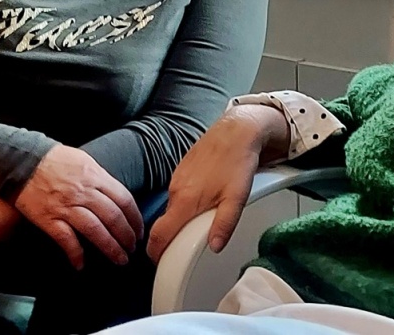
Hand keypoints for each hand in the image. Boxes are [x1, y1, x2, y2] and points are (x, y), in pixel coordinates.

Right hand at [13, 144, 143, 269]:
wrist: (23, 162)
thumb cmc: (54, 160)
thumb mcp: (84, 161)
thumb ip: (100, 178)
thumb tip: (116, 195)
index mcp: (95, 177)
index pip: (124, 200)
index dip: (135, 218)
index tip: (139, 230)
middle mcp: (84, 193)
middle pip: (113, 218)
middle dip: (127, 236)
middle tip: (132, 249)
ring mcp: (66, 207)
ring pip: (96, 231)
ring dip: (111, 248)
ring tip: (119, 258)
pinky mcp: (48, 219)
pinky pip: (66, 240)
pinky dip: (75, 254)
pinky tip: (81, 264)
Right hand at [146, 104, 282, 262]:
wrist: (236, 131)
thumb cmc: (237, 161)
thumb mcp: (237, 198)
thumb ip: (224, 225)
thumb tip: (215, 247)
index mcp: (185, 201)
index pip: (159, 234)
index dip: (156, 253)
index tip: (159, 262)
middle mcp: (176, 190)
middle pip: (165, 223)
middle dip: (170, 237)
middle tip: (184, 247)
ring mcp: (178, 178)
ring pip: (173, 207)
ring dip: (181, 218)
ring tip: (199, 222)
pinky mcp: (183, 169)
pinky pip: (179, 193)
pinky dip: (186, 202)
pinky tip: (204, 199)